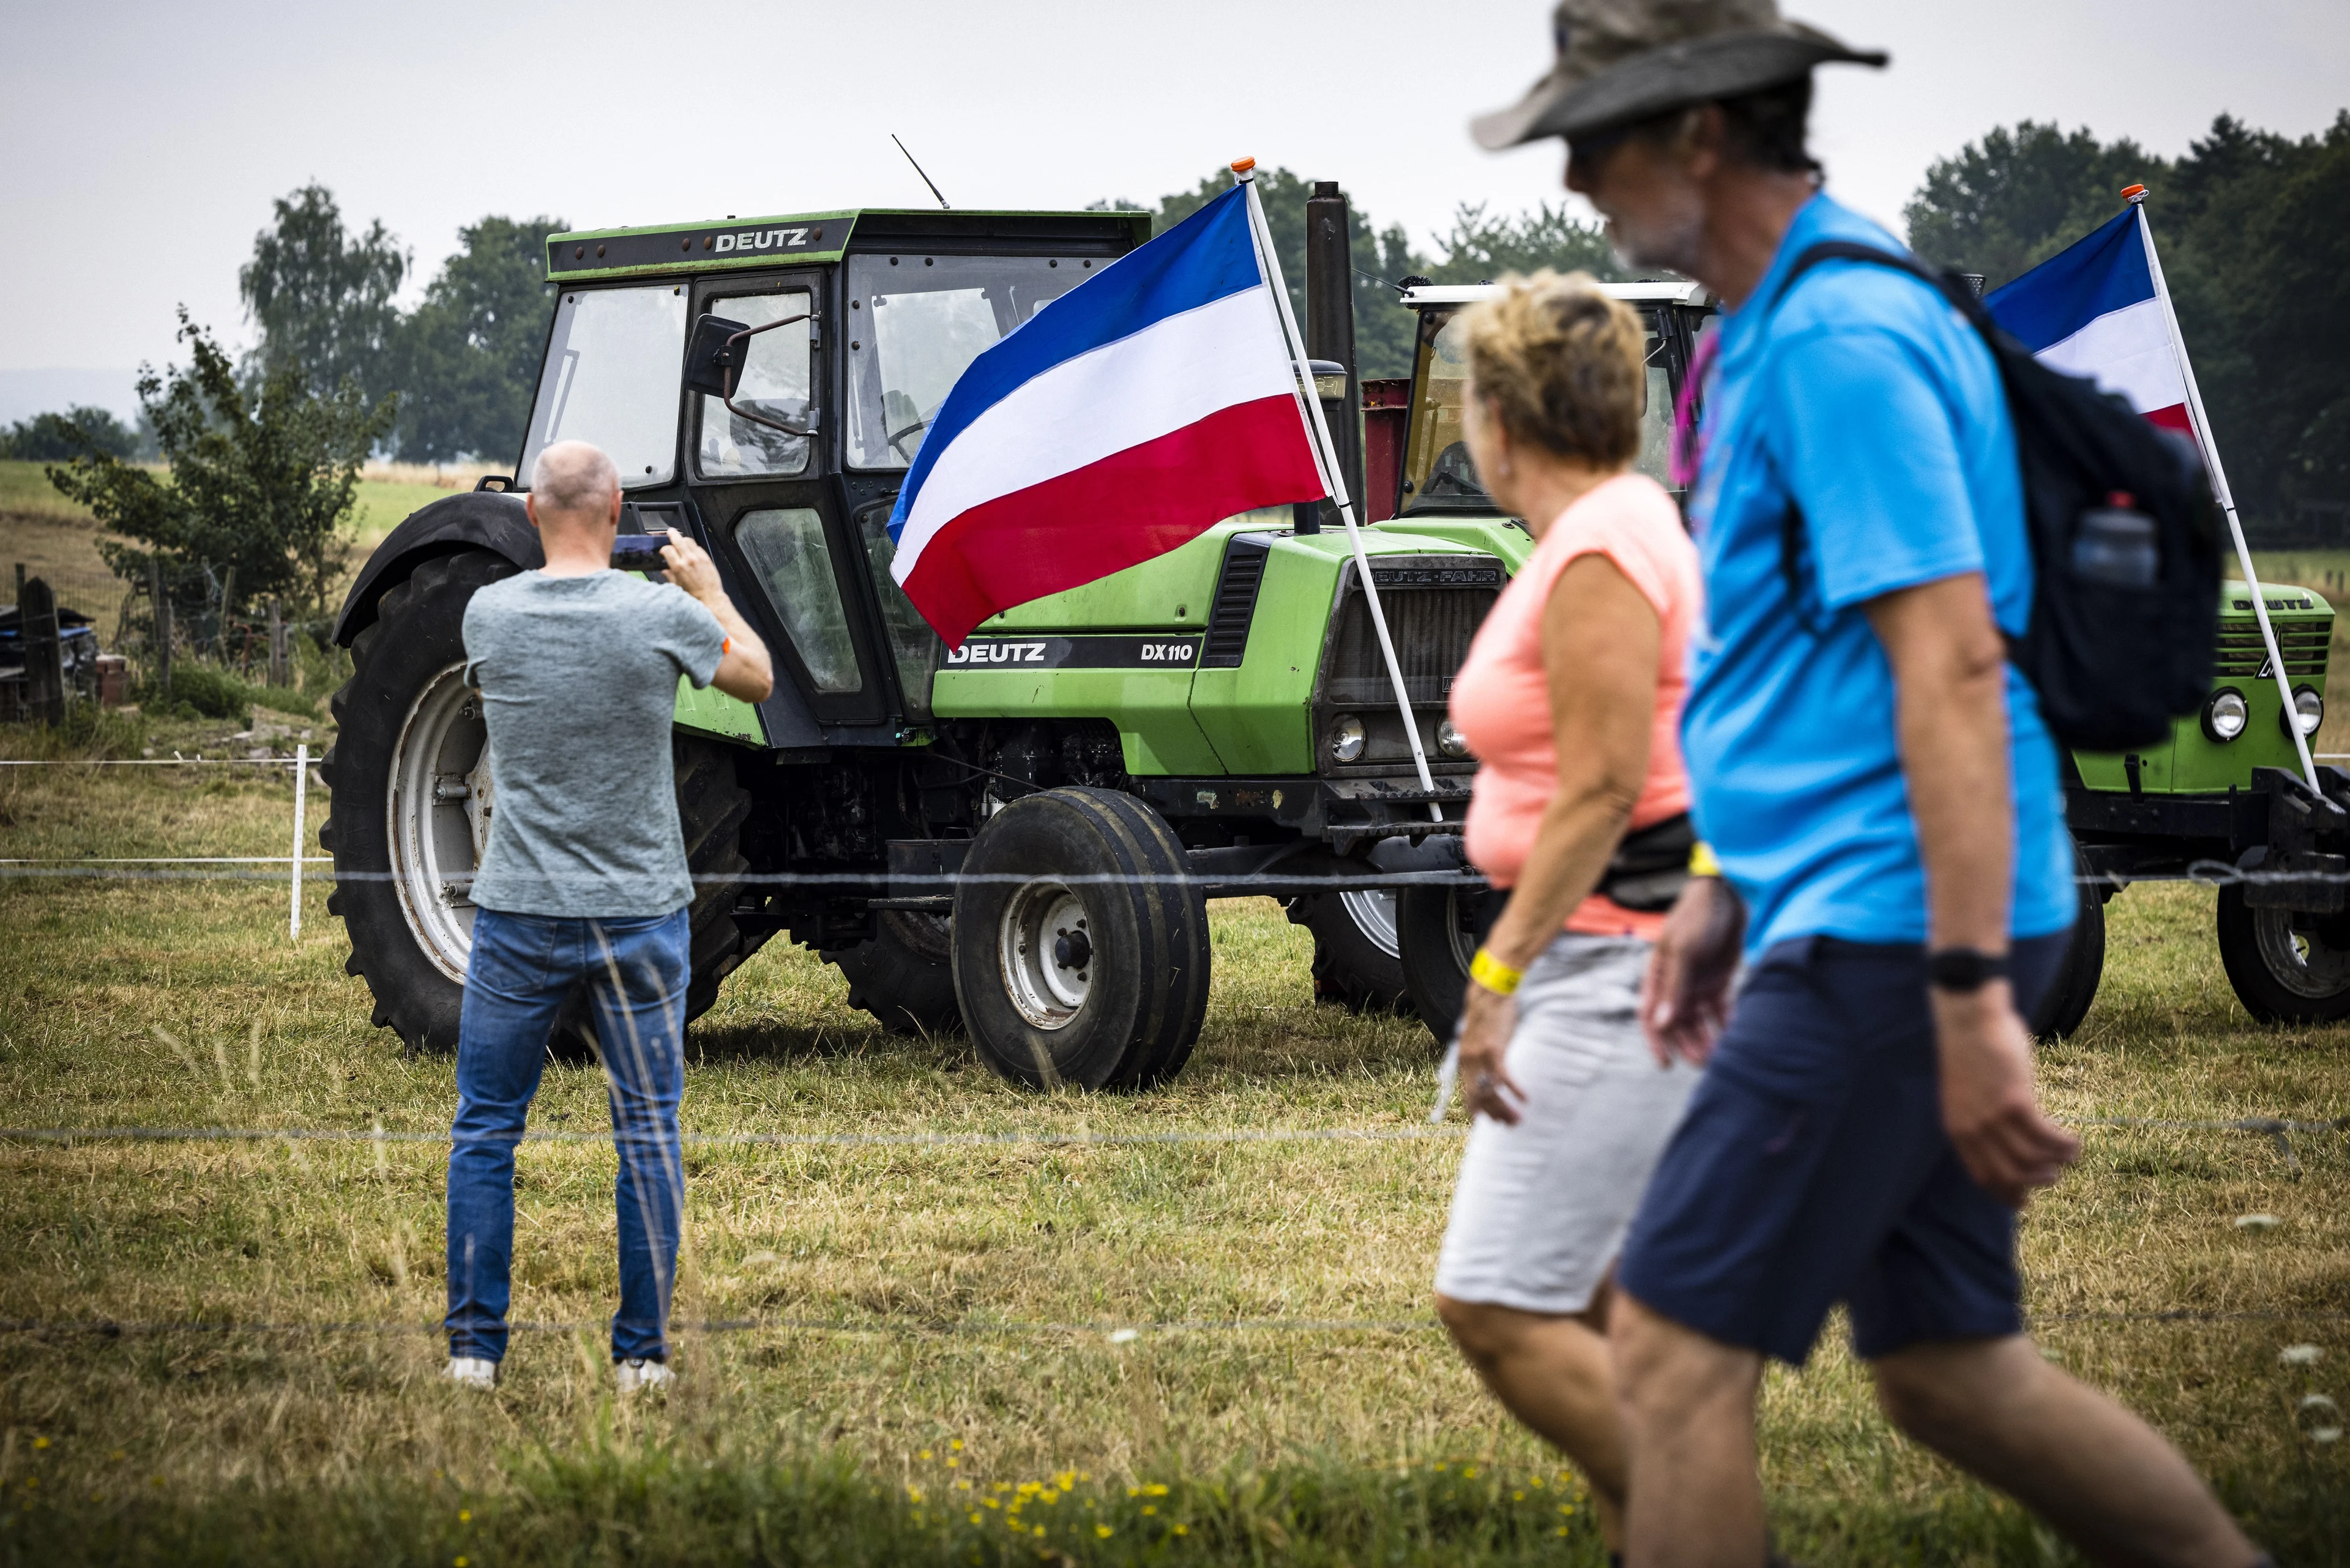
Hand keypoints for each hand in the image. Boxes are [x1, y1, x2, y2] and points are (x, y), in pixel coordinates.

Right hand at [659, 528, 724, 604]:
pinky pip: (698, 547)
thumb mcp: (677, 586)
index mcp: (678, 567)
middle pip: (678, 540)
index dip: (663, 549)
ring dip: (683, 539)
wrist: (710, 597)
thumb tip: (665, 571)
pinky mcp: (707, 558)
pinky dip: (693, 547)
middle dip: (672, 535)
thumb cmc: (693, 595)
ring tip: (681, 540)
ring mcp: (698, 558)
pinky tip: (691, 550)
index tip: (663, 551)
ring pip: (689, 541)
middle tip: (670, 532)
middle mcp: (688, 560)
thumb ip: (670, 576)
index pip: (667, 549)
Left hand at [1456, 983, 1525, 1123]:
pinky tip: (1525, 1099)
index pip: (1467, 1093)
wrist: (1490, 993)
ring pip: (1491, 1092)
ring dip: (1505, 1108)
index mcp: (1464, 1060)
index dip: (1476, 1110)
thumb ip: (1480, 1055)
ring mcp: (1479, 1057)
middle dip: (1494, 1114)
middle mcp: (1468, 1061)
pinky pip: (1503, 1078)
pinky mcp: (1493, 1050)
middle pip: (1479, 1097)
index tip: (1487, 1122)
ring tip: (1518, 1119)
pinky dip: (1514, 1090)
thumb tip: (1489, 1069)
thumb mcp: (1478, 1038)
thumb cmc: (1488, 1014)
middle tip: (1510, 1125)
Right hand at [1640, 876, 1744, 1066]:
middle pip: (1678, 1023)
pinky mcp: (1719, 979)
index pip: (1651, 1015)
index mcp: (1658, 975)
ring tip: (1722, 1056)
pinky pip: (1721, 1009)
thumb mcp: (1683, 950)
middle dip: (1688, 1044)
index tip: (1666, 1064)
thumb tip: (1662, 1025)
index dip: (1656, 1041)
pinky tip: (1736, 1036)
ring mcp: (1697, 982)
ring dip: (1707, 1038)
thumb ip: (1674, 988)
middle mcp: (1676, 983)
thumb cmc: (1697, 916)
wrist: (1729, 894)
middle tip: (1704, 1063)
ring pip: (1700, 1020)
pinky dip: (1726, 1023)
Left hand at [1933, 983, 2079, 1205]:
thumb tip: (2007, 1141)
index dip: (2004, 1193)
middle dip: (2033, 1183)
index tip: (2022, 1202)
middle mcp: (1973, 1128)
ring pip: (2032, 1159)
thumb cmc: (1971, 1050)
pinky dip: (2064, 1145)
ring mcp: (1993, 1117)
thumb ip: (1981, 1118)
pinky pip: (2046, 1137)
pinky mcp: (2015, 1102)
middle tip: (2052, 1177)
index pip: (1981, 1175)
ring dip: (2056, 1162)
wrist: (1970, 1018)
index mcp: (1958, 1128)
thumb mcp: (1967, 1093)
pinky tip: (2075, 1142)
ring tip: (2070, 1155)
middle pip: (2009, 1174)